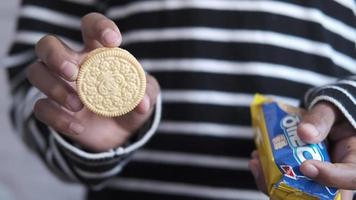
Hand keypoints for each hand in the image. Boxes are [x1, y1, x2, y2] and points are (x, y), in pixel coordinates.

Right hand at [27, 13, 159, 151]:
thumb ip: (146, 93)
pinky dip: (58, 118)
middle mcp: (73, 65)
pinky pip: (40, 107)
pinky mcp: (52, 109)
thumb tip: (142, 103)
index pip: (90, 27)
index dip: (99, 27)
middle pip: (47, 44)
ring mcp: (59, 86)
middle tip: (73, 73)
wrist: (120, 134)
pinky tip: (79, 128)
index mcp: (97, 53)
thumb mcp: (144, 96)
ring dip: (54, 87)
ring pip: (36, 72)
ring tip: (78, 104)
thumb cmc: (130, 104)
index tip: (113, 41)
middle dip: (56, 56)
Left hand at [249, 102, 355, 198]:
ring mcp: (318, 179)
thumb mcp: (331, 110)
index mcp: (353, 160)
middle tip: (269, 170)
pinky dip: (269, 175)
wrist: (324, 118)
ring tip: (258, 163)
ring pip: (299, 192)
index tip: (307, 166)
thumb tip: (305, 132)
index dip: (331, 178)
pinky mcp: (301, 178)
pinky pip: (286, 184)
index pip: (350, 177)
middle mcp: (337, 175)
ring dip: (274, 182)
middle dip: (292, 186)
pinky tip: (258, 161)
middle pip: (320, 194)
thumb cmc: (333, 115)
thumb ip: (320, 118)